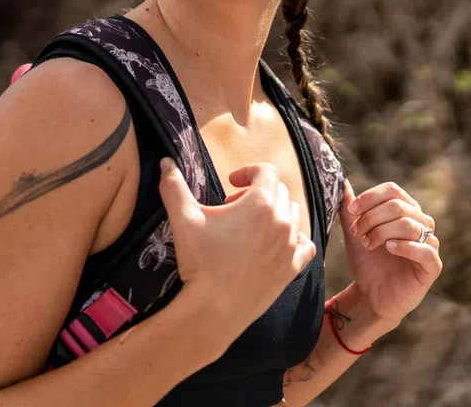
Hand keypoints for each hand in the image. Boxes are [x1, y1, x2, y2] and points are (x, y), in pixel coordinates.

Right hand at [159, 158, 317, 351]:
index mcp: (260, 203)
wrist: (214, 309)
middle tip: (233, 207)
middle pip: (278, 191)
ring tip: (251, 225)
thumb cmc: (200, 262)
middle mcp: (282, 221)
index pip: (266, 171)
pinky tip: (276, 244)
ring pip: (293, 214)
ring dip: (275, 212)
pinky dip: (294, 239)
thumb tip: (165, 161)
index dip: (248, 171)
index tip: (230, 182)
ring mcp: (290, 246)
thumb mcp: (183, 218)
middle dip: (257, 192)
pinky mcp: (292, 269)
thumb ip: (173, 185)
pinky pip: (305, 245)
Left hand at [339, 181, 441, 336]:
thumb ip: (349, 208)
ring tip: (367, 244)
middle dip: (372, 217)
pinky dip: (405, 246)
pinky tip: (389, 248)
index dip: (370, 197)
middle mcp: (421, 222)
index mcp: (406, 210)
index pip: (392, 190)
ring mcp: (429, 243)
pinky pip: (426, 250)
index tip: (351, 211)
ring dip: (382, 232)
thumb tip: (341, 181)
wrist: (371, 295)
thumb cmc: (367, 261)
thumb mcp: (354, 232)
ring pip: (409, 224)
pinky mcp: (433, 266)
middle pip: (398, 206)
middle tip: (356, 232)